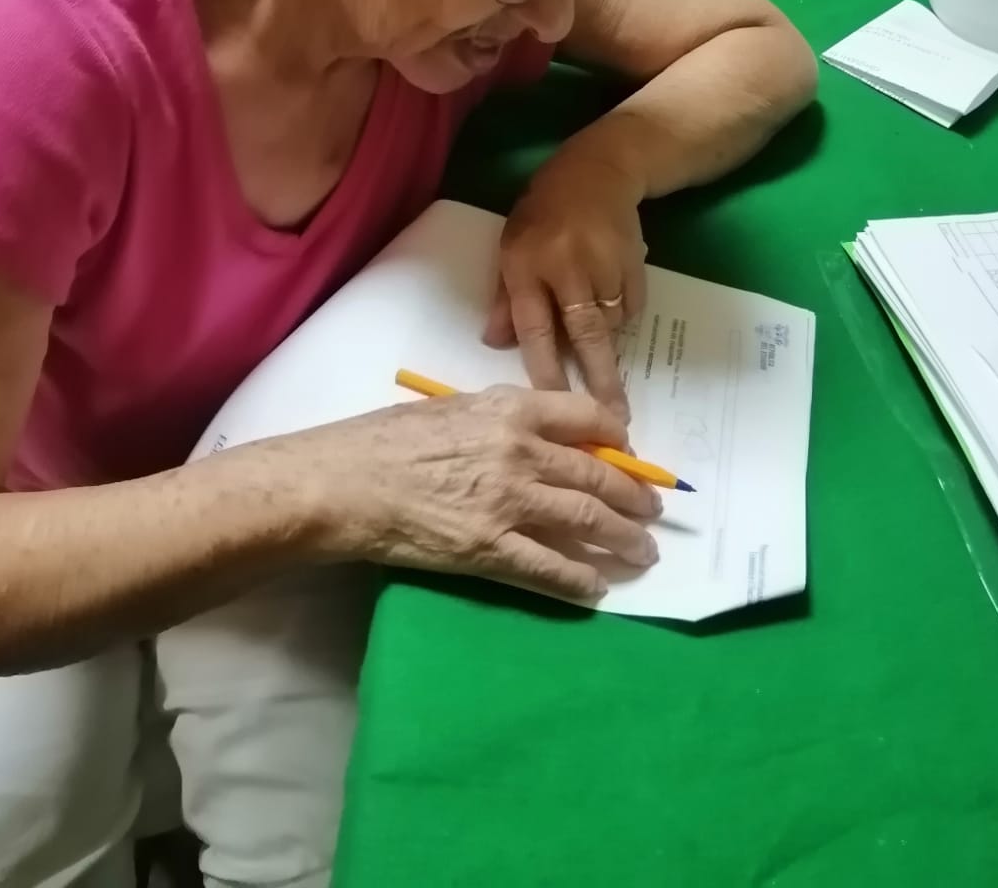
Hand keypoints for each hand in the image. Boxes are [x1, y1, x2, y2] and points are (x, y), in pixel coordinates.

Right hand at [296, 387, 660, 602]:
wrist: (345, 482)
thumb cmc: (384, 439)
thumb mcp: (450, 409)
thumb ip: (497, 420)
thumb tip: (532, 437)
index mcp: (510, 410)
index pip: (585, 417)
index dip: (616, 438)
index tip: (628, 451)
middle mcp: (522, 452)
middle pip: (596, 475)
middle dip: (633, 496)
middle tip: (653, 510)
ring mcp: (510, 503)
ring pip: (586, 522)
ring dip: (622, 539)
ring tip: (642, 552)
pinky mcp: (491, 550)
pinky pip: (550, 568)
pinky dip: (580, 580)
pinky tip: (597, 588)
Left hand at [483, 154, 647, 420]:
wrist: (598, 171)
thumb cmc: (542, 213)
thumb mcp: (512, 247)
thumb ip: (506, 297)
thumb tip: (494, 343)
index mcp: (527, 265)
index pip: (535, 328)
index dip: (545, 369)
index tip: (555, 405)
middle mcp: (567, 268)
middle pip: (585, 334)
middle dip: (599, 380)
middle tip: (614, 421)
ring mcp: (605, 266)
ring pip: (611, 326)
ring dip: (609, 354)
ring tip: (613, 388)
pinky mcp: (635, 265)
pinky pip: (630, 309)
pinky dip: (622, 321)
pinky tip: (612, 314)